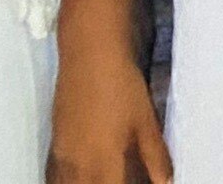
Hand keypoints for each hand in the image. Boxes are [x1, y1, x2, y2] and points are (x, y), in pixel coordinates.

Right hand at [49, 2, 172, 182]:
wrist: (90, 51)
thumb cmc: (122, 85)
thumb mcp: (146, 121)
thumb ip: (156, 158)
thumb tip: (167, 182)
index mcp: (103, 164)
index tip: (136, 182)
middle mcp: (78, 165)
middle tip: (120, 176)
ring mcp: (63, 154)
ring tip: (104, 175)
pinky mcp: (56, 140)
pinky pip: (58, 174)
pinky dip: (68, 180)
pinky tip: (82, 174)